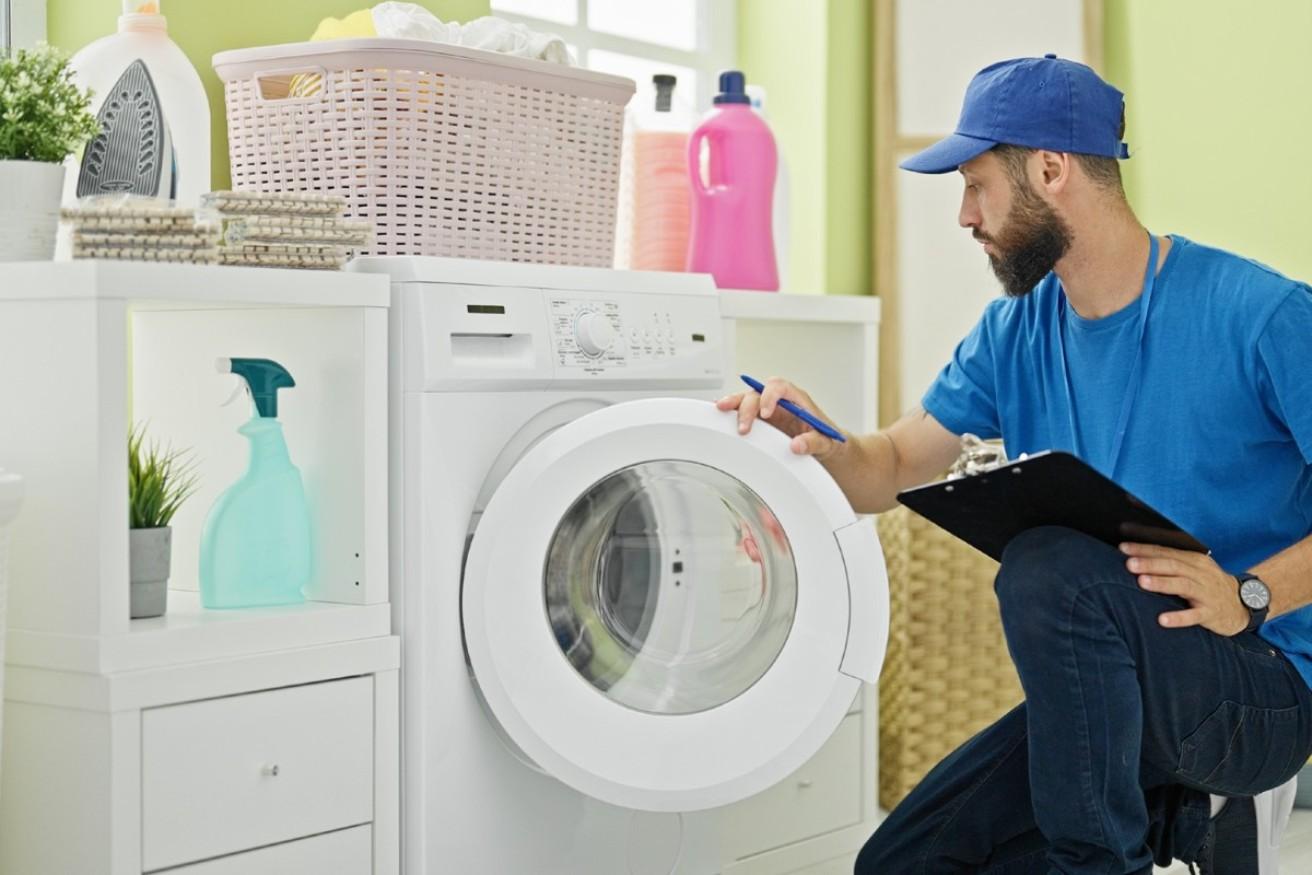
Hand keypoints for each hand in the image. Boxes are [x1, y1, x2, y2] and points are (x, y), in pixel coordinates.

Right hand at [716, 377, 843, 458]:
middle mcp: (779, 401)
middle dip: (747, 406)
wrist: (823, 445)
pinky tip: (719, 413)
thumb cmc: (825, 437)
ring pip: (747, 398)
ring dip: (734, 404)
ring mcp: (768, 409)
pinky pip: (742, 410)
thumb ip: (813, 442)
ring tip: (721, 410)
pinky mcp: (760, 419)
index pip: (779, 387)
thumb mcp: (826, 442)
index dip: (770, 397)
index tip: (766, 414)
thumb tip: (797, 445)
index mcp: (796, 399)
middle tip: (744, 428)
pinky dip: (731, 411)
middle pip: (758, 392)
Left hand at [1119, 543, 1248, 635]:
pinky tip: (1162, 619)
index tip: (1123, 548)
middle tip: (1129, 564)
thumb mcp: (1194, 569)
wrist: (1243, 604)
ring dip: (1162, 583)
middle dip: (1150, 563)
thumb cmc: (1208, 585)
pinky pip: (1194, 615)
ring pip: (1183, 585)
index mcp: (1195, 560)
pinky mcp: (1211, 613)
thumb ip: (1171, 563)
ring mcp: (1207, 593)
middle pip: (1174, 566)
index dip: (1145, 550)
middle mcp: (1201, 574)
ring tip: (1142, 582)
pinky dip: (1179, 617)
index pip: (1167, 552)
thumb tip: (1137, 556)